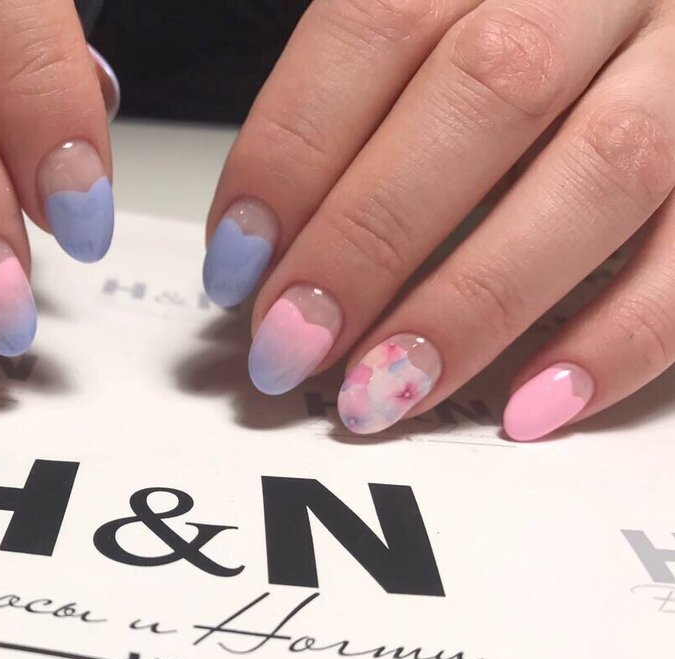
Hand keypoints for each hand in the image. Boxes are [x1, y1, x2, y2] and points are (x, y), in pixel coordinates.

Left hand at [204, 0, 674, 440]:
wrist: (649, 18)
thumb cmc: (518, 44)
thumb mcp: (433, 36)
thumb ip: (357, 118)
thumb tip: (266, 258)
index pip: (377, 23)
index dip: (294, 150)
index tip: (239, 262)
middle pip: (489, 92)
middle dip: (373, 239)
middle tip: (295, 343)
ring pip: (603, 170)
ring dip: (476, 302)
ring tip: (386, 391)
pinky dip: (617, 340)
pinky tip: (528, 405)